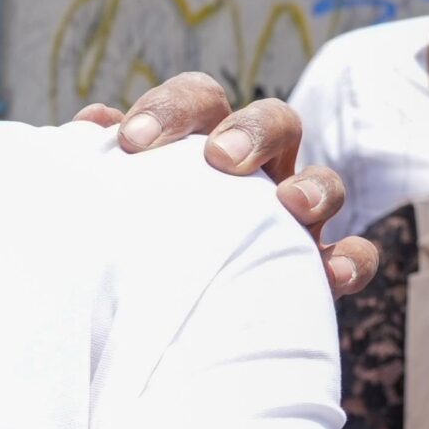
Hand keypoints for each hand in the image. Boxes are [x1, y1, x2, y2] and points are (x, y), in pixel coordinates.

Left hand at [80, 72, 376, 294]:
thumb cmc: (119, 250)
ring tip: (289, 206)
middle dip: (249, 131)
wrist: (145, 327)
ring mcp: (289, 218)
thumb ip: (96, 175)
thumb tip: (77, 133)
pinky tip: (332, 277)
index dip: (170, 109)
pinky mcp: (313, 270)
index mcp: (196, 145)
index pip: (196, 100)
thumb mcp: (104, 211)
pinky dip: (350, 262)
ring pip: (321, 182)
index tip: (130, 141)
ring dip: (312, 188)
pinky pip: (352, 256)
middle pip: (271, 121)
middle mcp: (251, 171)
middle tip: (220, 158)